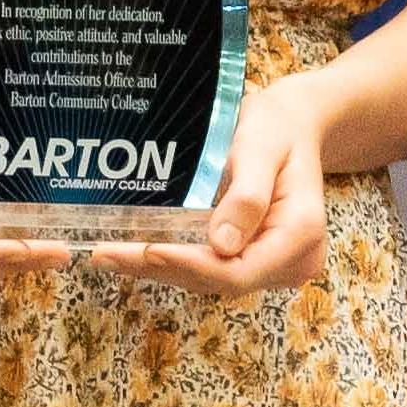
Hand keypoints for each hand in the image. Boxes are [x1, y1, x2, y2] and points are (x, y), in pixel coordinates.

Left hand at [103, 74, 331, 300]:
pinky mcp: (255, 260)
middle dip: (163, 268)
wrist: (292, 126)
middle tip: (106, 255)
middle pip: (219, 280)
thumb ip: (247, 195)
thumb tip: (221, 244)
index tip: (149, 252)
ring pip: (210, 279)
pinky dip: (174, 261)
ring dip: (160, 269)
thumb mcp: (261, 148)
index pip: (240, 271)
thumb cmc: (278, 128)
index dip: (191, 266)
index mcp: (300, 235)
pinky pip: (212, 268)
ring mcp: (274, 265)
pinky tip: (133, 253)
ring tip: (107, 256)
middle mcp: (292, 261)